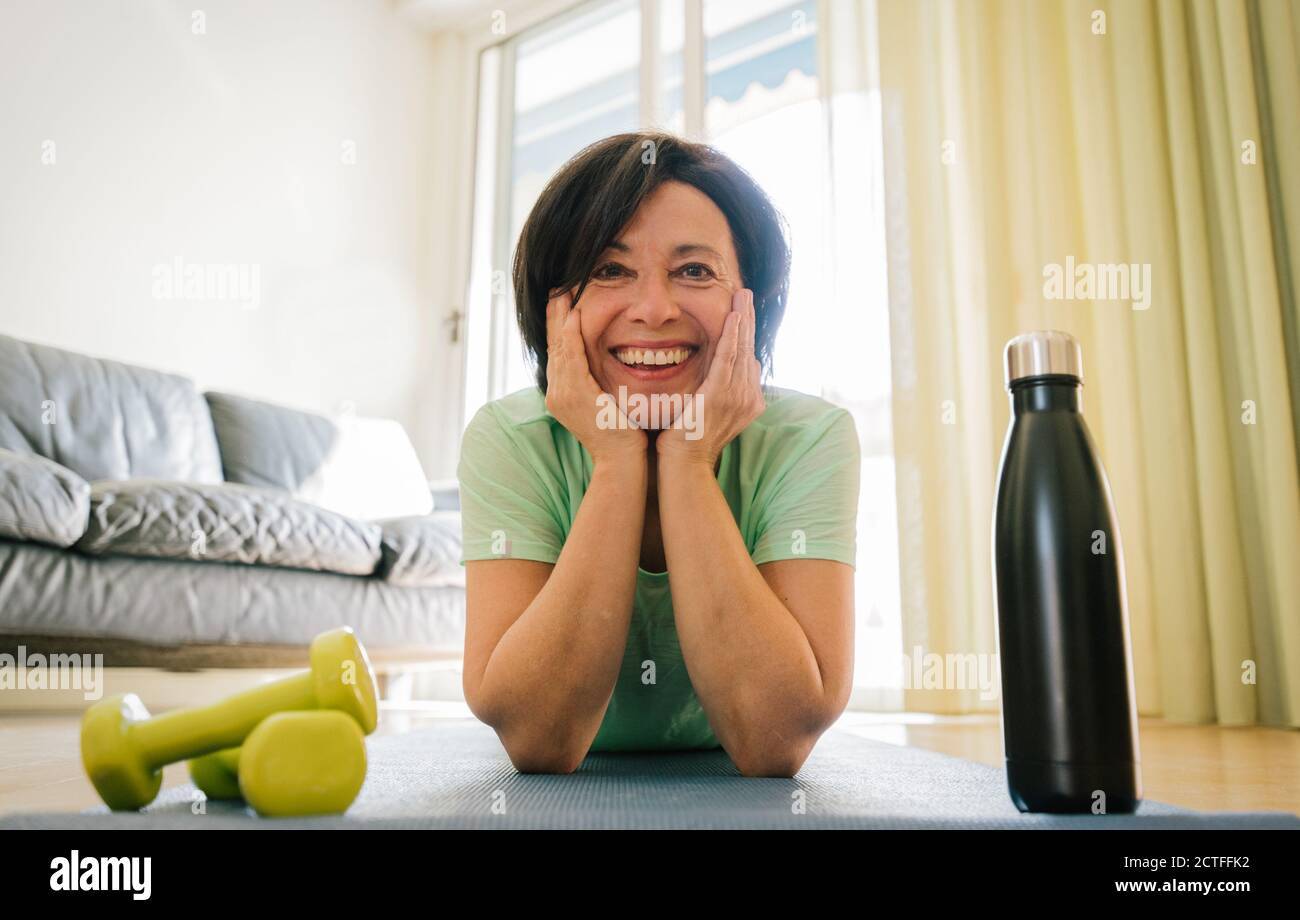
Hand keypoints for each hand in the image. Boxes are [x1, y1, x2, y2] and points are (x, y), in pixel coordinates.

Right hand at [544, 288, 647, 464]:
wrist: (623, 463)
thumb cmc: (624, 436)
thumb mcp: (609, 402)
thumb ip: (603, 382)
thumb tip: (614, 361)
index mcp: (565, 393)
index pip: (560, 351)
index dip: (559, 325)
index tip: (563, 300)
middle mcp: (557, 392)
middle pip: (554, 344)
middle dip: (555, 314)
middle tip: (558, 287)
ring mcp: (563, 394)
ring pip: (559, 347)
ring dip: (560, 318)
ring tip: (562, 293)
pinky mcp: (575, 396)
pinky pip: (571, 358)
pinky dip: (570, 336)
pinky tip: (574, 317)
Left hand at [656, 287, 764, 467]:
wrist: (684, 466)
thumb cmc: (688, 443)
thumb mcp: (707, 413)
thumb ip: (717, 392)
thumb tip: (717, 376)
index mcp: (747, 402)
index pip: (748, 360)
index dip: (746, 334)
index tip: (743, 312)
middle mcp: (748, 398)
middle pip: (749, 349)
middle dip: (748, 320)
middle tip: (746, 294)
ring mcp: (736, 397)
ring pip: (741, 349)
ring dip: (742, 319)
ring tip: (742, 296)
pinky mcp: (720, 395)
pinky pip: (728, 359)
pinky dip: (732, 336)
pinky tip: (733, 317)